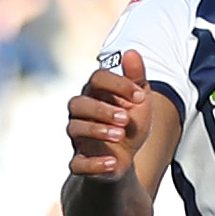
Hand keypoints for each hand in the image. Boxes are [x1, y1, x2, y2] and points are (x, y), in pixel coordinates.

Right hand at [65, 51, 149, 181]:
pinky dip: (94, 164)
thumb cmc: (128, 123)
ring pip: (75, 128)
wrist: (124, 158)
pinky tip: (113, 162)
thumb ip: (136, 77)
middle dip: (102, 110)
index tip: (140, 96)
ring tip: (121, 135)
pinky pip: (77, 164)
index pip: (97, 79)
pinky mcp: (81, 161)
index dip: (118, 84)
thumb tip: (132, 51)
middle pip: (78, 103)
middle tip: (126, 119)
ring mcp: (79, 137)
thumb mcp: (138, 100)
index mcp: (95, 94)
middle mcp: (81, 113)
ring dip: (98, 131)